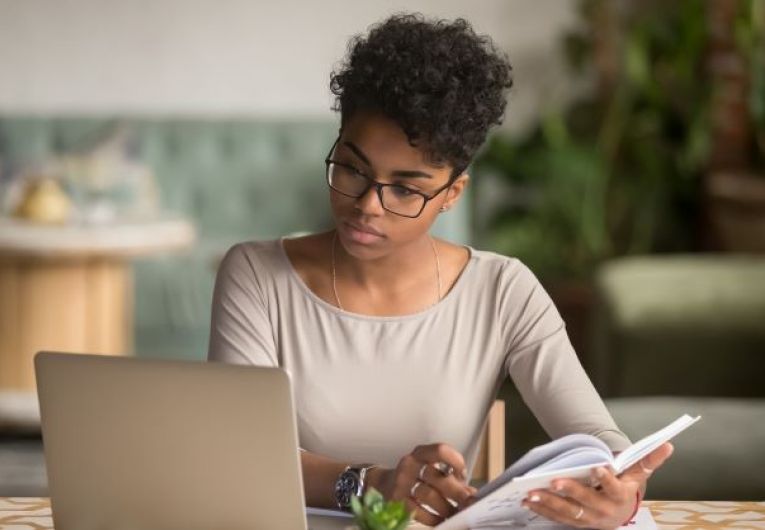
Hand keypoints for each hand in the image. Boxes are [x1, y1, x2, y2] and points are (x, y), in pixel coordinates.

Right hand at [366, 443, 477, 525]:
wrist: (384, 483)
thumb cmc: (416, 476)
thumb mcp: (430, 469)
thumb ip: (450, 477)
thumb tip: (472, 493)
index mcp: (421, 453)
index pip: (440, 451)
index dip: (455, 461)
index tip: (463, 475)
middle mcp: (410, 464)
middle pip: (436, 477)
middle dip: (457, 492)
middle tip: (469, 503)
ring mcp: (401, 482)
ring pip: (428, 495)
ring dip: (446, 507)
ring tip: (457, 513)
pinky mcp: (396, 500)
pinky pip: (418, 511)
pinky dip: (433, 517)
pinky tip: (441, 519)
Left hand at [522, 442, 673, 528]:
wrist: (620, 513)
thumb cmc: (626, 487)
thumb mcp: (638, 474)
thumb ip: (649, 460)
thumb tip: (668, 444)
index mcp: (621, 496)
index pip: (614, 488)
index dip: (607, 478)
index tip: (597, 468)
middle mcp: (604, 511)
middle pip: (586, 502)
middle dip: (570, 492)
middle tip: (554, 481)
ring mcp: (589, 519)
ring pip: (568, 512)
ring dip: (549, 503)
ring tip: (532, 493)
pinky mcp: (575, 522)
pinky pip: (556, 518)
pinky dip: (542, 509)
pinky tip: (527, 500)